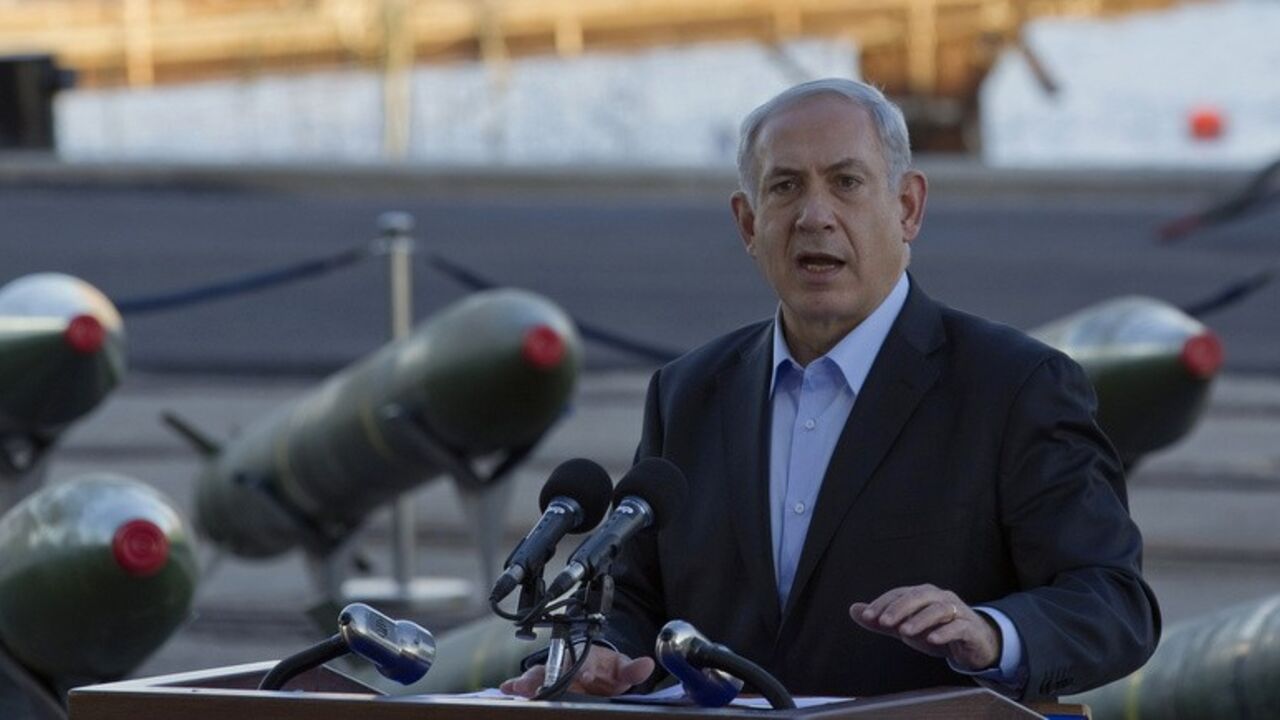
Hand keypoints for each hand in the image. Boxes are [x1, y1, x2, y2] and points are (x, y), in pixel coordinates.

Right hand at [499, 646, 654, 697]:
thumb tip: (647, 665)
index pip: (574, 662)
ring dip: (524, 684)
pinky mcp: (545, 688)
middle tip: (525, 687)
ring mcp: (552, 676)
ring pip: (535, 678)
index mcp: (582, 659)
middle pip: (547, 671)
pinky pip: (530, 687)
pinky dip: (517, 688)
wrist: (596, 668)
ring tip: (511, 689)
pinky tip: (505, 691)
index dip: (574, 670)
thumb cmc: (606, 668)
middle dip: (536, 679)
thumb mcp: (621, 667)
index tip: (568, 676)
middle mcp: (563, 665)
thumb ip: (631, 669)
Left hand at [849, 584, 1000, 671]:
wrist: (973, 645)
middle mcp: (940, 598)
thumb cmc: (937, 631)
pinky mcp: (970, 628)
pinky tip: (933, 639)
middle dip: (900, 608)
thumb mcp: (906, 627)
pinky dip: (945, 631)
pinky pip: (958, 626)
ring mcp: (957, 611)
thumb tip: (854, 610)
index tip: (867, 616)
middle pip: (919, 596)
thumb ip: (882, 621)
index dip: (883, 603)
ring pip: (939, 609)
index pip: (900, 593)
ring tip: (904, 632)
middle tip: (884, 622)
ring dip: (920, 619)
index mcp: (923, 595)